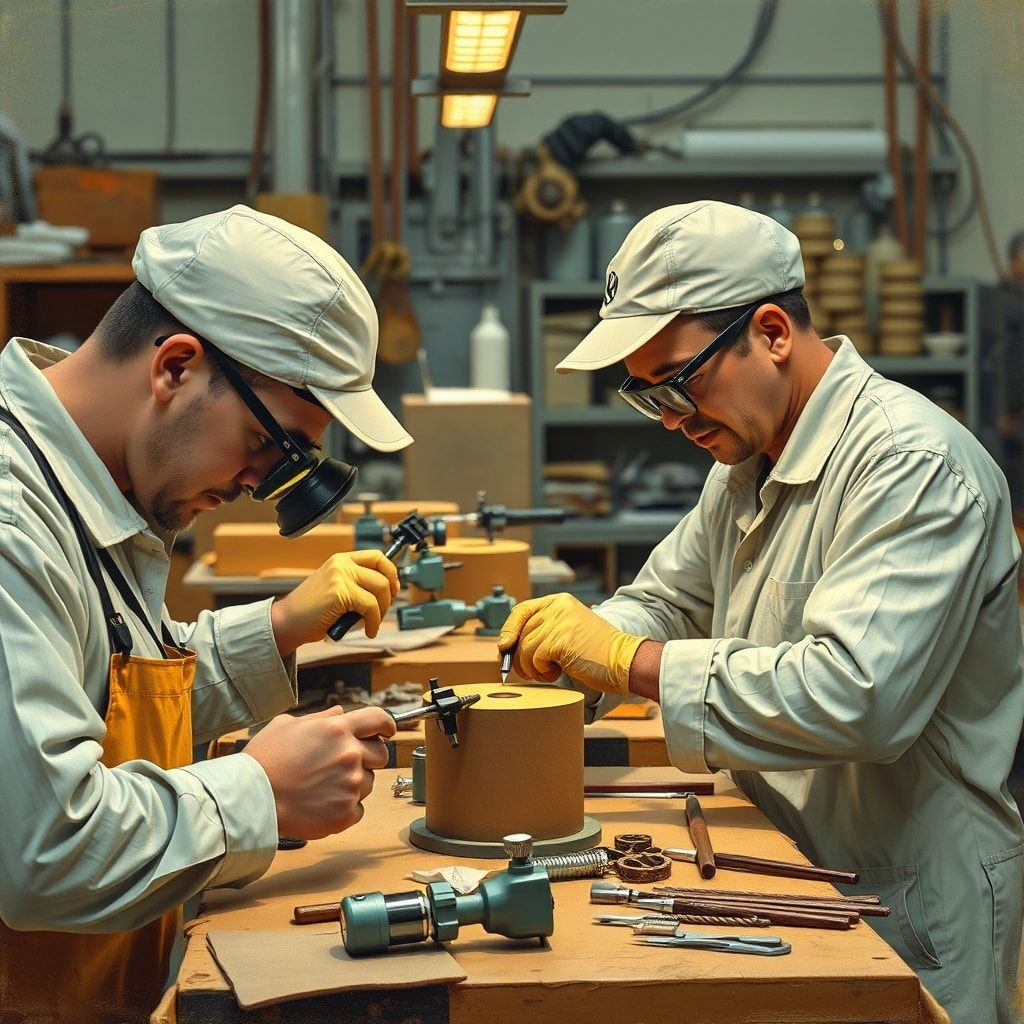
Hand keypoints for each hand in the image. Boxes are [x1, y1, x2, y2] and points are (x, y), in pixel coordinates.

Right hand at [243, 706, 396, 839]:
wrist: (251, 799)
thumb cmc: (264, 761)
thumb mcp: (287, 725)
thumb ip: (320, 718)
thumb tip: (339, 713)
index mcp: (337, 729)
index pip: (380, 719)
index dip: (387, 725)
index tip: (388, 731)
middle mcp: (349, 755)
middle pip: (381, 754)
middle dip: (368, 758)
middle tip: (343, 765)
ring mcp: (349, 785)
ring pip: (368, 783)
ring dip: (352, 784)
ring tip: (322, 787)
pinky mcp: (345, 813)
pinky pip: (358, 809)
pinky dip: (344, 808)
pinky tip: (322, 804)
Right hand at [271, 549, 399, 653]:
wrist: (286, 622)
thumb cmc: (309, 612)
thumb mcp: (335, 590)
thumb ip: (355, 585)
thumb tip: (386, 592)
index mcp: (340, 560)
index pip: (377, 556)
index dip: (391, 572)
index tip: (394, 588)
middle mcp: (341, 564)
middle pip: (383, 573)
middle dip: (390, 595)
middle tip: (384, 611)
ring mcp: (340, 576)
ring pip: (380, 589)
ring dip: (382, 611)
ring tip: (372, 623)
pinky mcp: (340, 592)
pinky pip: (371, 607)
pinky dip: (374, 622)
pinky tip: (368, 630)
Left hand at [497, 592, 645, 694]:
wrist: (623, 661)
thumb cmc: (598, 654)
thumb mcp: (569, 631)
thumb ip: (544, 631)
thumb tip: (509, 645)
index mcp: (559, 602)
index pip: (522, 610)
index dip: (509, 629)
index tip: (504, 646)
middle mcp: (557, 607)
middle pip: (520, 633)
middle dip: (520, 657)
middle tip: (534, 671)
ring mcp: (558, 622)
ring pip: (524, 648)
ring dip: (532, 668)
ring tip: (550, 672)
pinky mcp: (558, 640)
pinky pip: (534, 659)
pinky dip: (542, 672)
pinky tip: (557, 672)